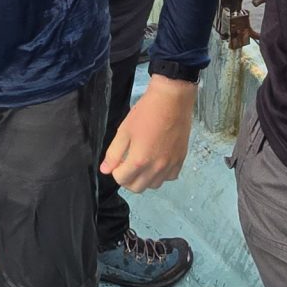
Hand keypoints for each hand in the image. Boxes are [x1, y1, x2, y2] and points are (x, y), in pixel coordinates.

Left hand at [101, 75, 192, 190]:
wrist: (172, 99)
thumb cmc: (146, 112)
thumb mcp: (124, 130)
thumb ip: (114, 153)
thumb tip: (105, 170)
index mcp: (140, 160)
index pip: (122, 180)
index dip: (116, 172)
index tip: (117, 161)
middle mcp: (156, 167)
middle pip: (137, 187)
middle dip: (127, 179)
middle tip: (126, 164)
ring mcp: (170, 165)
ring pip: (154, 185)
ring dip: (144, 179)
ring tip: (142, 163)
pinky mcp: (181, 159)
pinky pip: (170, 177)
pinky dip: (161, 174)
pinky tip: (157, 162)